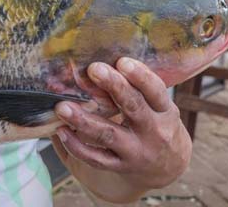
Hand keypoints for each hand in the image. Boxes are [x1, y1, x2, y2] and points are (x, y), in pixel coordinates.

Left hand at [51, 58, 191, 200]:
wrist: (167, 167)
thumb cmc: (154, 123)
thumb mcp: (156, 106)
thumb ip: (135, 88)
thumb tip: (96, 63)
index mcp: (164, 111)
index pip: (156, 92)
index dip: (141, 77)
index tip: (122, 62)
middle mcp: (153, 132)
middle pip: (133, 108)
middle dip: (114, 87)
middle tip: (93, 69)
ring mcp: (136, 151)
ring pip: (109, 135)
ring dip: (84, 120)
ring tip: (62, 107)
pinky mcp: (120, 166)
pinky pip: (96, 158)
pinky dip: (76, 146)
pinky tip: (60, 132)